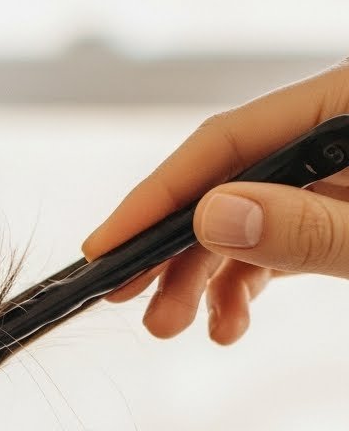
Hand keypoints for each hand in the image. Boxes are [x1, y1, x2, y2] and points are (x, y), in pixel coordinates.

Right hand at [80, 56, 348, 344]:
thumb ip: (304, 225)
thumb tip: (210, 217)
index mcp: (339, 105)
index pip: (222, 144)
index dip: (156, 198)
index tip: (105, 248)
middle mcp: (325, 137)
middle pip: (222, 184)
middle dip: (172, 251)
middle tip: (128, 301)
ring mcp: (328, 179)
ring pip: (240, 223)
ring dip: (198, 280)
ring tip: (171, 326)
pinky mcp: (332, 214)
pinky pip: (270, 244)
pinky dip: (240, 286)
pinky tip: (225, 323)